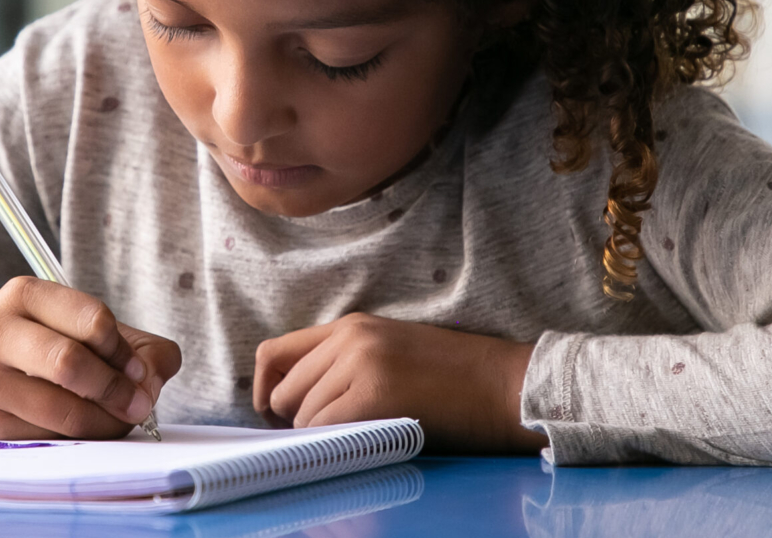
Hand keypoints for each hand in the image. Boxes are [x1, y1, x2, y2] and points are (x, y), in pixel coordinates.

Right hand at [0, 277, 179, 440]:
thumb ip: (133, 344)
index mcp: (26, 294)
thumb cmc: (36, 341)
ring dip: (106, 422)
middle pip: (71, 363)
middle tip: (140, 405)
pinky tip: (88, 428)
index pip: (93, 319)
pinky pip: (49, 437)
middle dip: (117, 390)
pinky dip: (81, 437)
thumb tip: (157, 377)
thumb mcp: (75, 323)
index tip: (142, 373)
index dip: (126, 352)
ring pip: (62, 409)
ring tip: (120, 420)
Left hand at [254, 312, 544, 453]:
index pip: (275, 353)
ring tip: (354, 441)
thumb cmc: (455, 378)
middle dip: (291, 422)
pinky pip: (326, 429)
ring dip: (318, 438)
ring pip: (302, 415)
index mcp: (352, 325)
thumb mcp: (390, 352)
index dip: (266, 390)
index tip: (276, 416)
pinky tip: (359, 446)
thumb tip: (296, 402)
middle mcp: (350, 338)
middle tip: (319, 440)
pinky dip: (332, 446)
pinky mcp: (374, 395)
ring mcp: (361, 364)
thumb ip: (344, 364)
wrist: (505, 384)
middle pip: (283, 390)